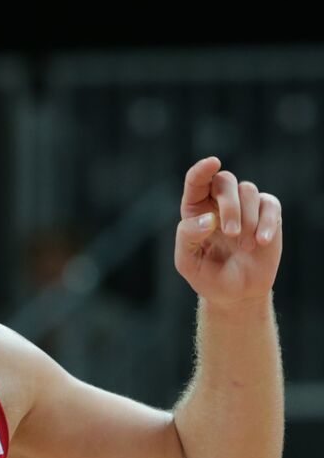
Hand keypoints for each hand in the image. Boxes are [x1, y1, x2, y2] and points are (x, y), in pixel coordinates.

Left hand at [174, 156, 281, 310]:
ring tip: (245, 247)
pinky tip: (261, 242)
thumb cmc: (208, 276)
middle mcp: (219, 203)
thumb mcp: (188, 263)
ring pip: (248, 190)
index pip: (196, 181)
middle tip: (230, 233)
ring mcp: (244, 206)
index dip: (202, 169)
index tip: (212, 163)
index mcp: (196, 210)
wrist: (236, 294)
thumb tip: (208, 219)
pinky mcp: (267, 213)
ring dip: (247, 219)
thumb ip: (188, 237)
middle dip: (229, 205)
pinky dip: (267, 222)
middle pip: (225, 181)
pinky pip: (270, 204)